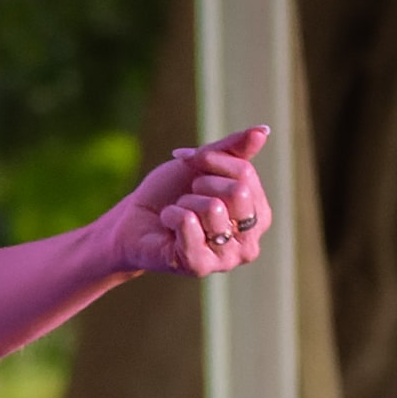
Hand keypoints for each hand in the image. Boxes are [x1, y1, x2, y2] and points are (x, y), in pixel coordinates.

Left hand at [97, 128, 274, 278]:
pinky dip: (171, 215)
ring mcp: (227, 259)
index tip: (192, 162)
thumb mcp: (203, 164)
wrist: (133, 219)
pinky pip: (188, 223)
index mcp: (259, 215)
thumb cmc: (171, 193)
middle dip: (202, 183)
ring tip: (178, 212)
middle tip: (186, 194)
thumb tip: (263, 131)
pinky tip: (168, 225)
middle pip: (238, 192)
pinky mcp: (200, 266)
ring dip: (185, 202)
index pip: (246, 174)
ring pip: (213, 208)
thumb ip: (234, 149)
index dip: (213, 160)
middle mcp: (250, 242)